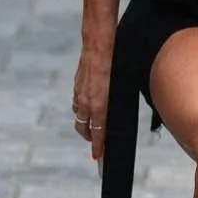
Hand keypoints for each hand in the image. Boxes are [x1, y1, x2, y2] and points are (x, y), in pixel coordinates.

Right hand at [71, 39, 111, 161]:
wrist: (97, 41)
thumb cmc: (114, 59)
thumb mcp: (120, 83)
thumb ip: (114, 101)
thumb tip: (114, 113)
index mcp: (98, 102)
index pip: (98, 130)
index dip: (98, 145)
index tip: (97, 156)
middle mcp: (86, 100)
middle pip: (84, 127)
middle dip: (89, 137)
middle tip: (95, 144)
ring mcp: (79, 91)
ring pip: (79, 115)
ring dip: (84, 124)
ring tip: (91, 128)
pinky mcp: (77, 83)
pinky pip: (77, 101)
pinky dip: (81, 108)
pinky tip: (86, 107)